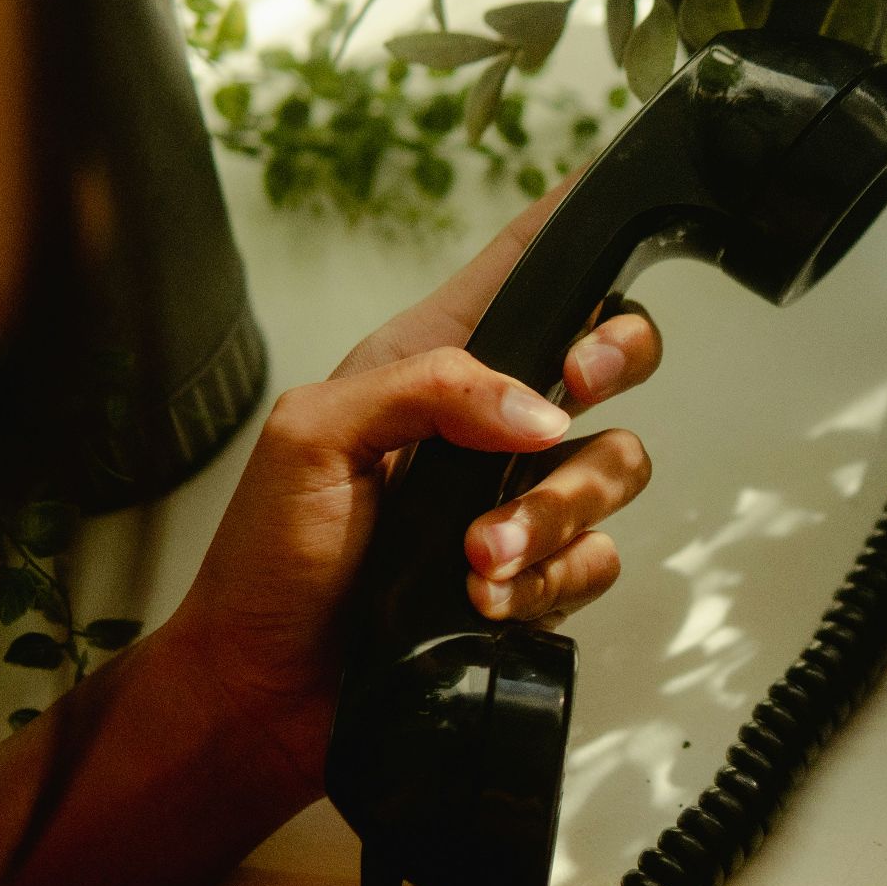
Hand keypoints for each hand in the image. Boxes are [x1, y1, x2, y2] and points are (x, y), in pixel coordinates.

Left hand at [166, 183, 661, 802]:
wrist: (270, 691)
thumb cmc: (269, 560)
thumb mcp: (313, 438)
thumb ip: (428, 389)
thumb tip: (542, 408)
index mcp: (435, 361)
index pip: (524, 266)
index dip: (575, 222)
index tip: (613, 194)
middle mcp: (494, 420)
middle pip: (616, 350)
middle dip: (616, 358)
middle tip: (575, 392)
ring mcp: (524, 498)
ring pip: (617, 466)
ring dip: (553, 513)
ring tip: (478, 557)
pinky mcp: (541, 573)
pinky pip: (598, 559)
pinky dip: (549, 581)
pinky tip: (486, 598)